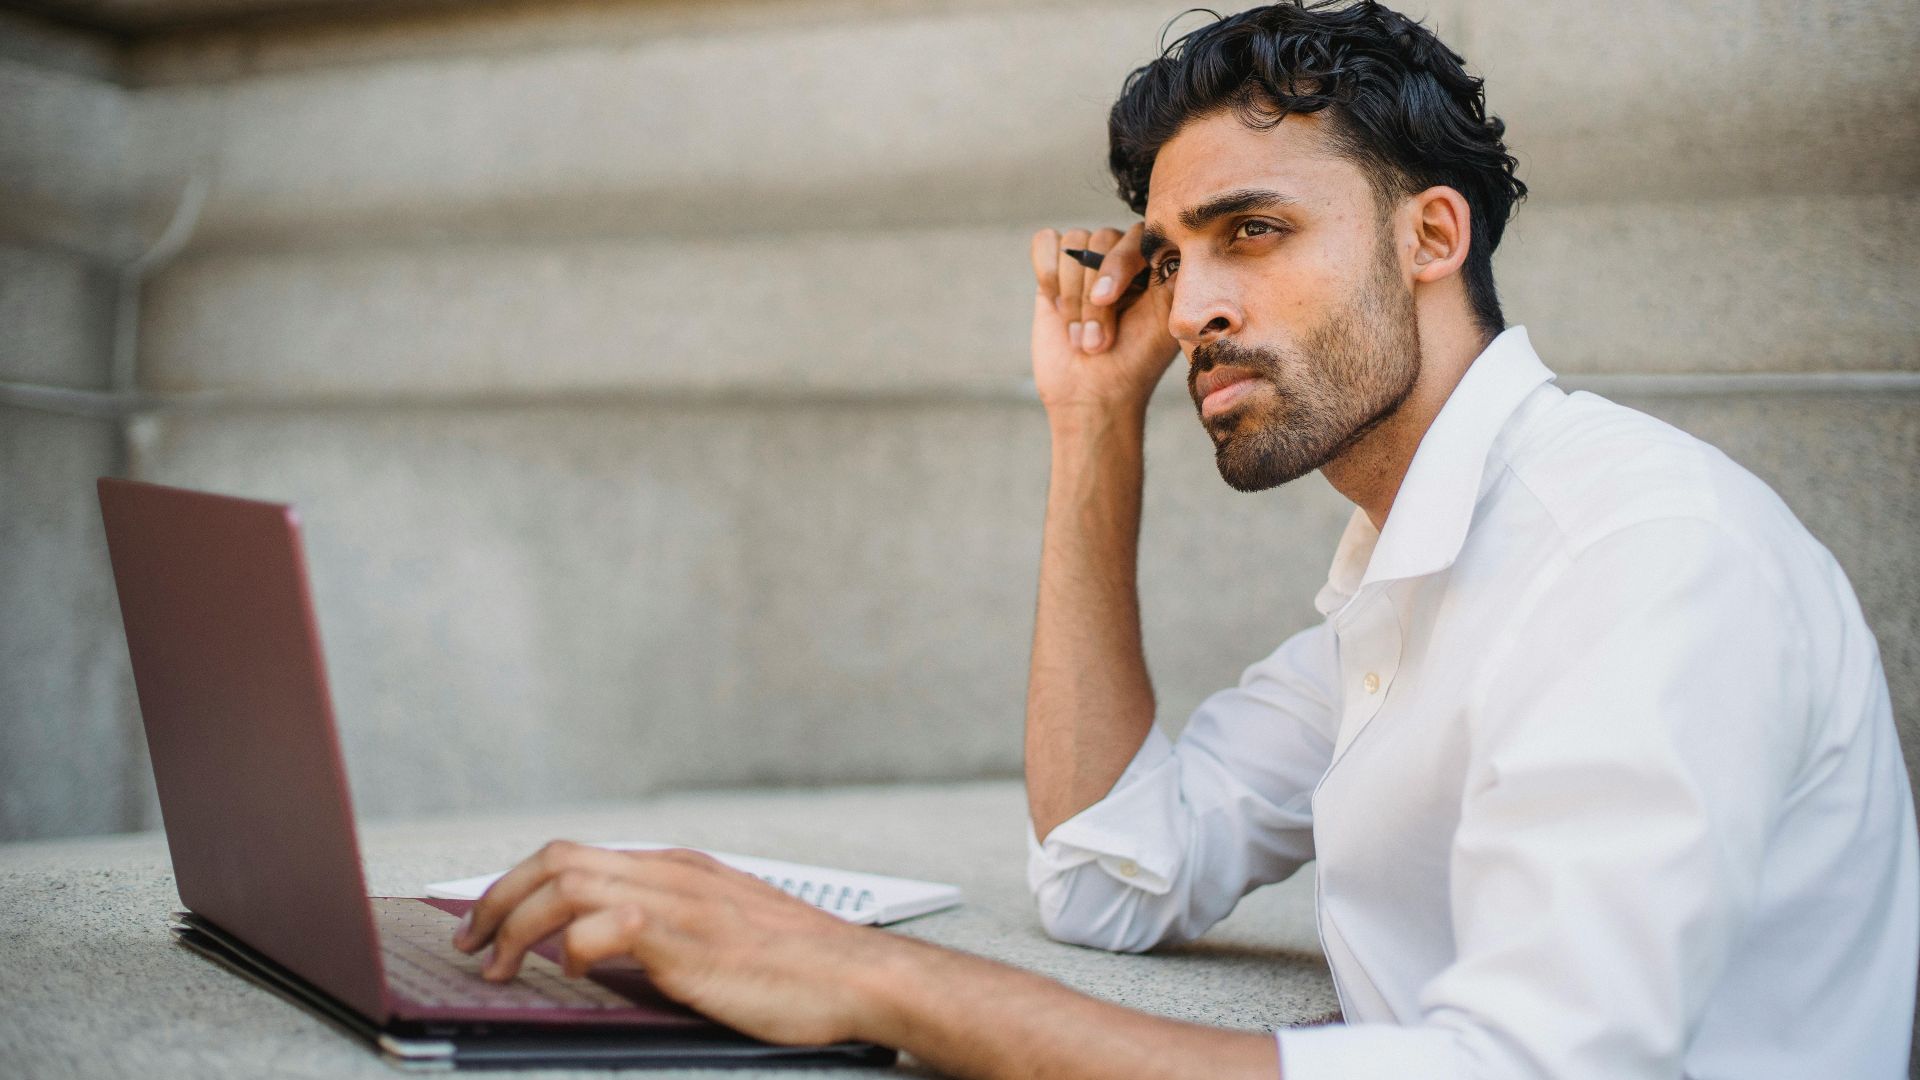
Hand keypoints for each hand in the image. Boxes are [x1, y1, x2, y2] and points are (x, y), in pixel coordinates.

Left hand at [453, 841, 896, 1045]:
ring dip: (516, 924)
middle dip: (496, 898)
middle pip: (556, 859)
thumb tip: (603, 954)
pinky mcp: (687, 939)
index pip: (574, 856)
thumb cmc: (797, 968)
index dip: (516, 885)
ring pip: (566, 885)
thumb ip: (667, 930)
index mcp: (676, 869)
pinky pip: (605, 926)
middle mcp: (671, 874)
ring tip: (497, 965)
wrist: (857, 975)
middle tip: (469, 942)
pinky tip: (571, 974)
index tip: (486, 921)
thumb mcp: (720, 933)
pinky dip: (572, 947)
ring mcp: (679, 902)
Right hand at [1029, 224, 1177, 419]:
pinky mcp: (1053, 271)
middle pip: (1101, 240)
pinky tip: (1056, 307)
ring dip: (1072, 297)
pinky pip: (1046, 243)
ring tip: (1080, 337)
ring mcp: (1087, 263)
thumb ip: (1173, 279)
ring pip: (1072, 246)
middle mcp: (1121, 258)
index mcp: (1153, 265)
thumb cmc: (1133, 363)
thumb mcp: (1165, 321)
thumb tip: (1177, 244)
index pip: (1138, 237)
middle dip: (1093, 298)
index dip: (1118, 264)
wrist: (1092, 394)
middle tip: (1096, 342)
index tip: (1106, 300)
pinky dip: (1048, 274)